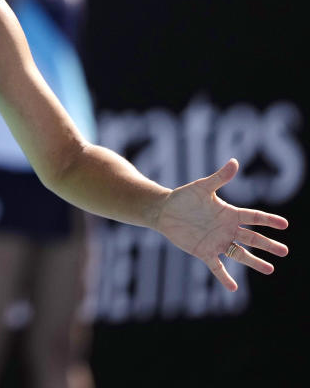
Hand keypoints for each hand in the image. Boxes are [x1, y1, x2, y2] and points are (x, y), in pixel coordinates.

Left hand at [155, 158, 288, 290]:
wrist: (164, 211)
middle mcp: (227, 230)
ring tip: (270, 269)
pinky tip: (233, 288)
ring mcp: (217, 242)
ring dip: (254, 262)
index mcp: (230, 214)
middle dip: (268, 245)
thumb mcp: (202, 187)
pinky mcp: (204, 252)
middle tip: (284, 251)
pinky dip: (224, 276)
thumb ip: (219, 178)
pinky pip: (217, 267)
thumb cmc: (184, 197)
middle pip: (252, 238)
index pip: (253, 217)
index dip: (268, 220)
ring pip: (240, 254)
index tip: (284, 225)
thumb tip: (234, 162)